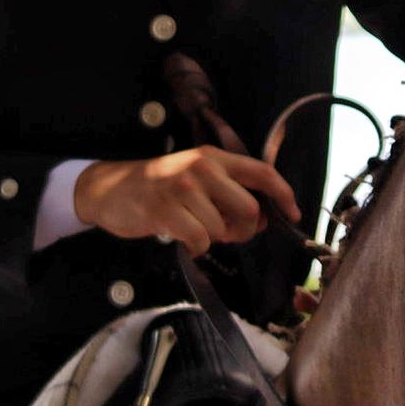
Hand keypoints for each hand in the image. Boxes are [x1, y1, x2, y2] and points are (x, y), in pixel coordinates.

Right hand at [74, 145, 302, 255]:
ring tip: (193, 228)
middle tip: (226, 233)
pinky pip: (199, 241)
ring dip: (213, 239)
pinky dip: (195, 248)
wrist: (110, 188)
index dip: (284, 194)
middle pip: (248, 208)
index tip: (294, 214)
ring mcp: (182, 187)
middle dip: (243, 230)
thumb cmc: (160, 188)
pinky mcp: (164, 209)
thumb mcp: (197, 179)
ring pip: (221, 229)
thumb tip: (262, 220)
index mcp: (214, 157)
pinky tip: (183, 240)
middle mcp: (201, 167)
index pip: (262, 172)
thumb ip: (229, 194)